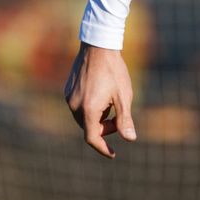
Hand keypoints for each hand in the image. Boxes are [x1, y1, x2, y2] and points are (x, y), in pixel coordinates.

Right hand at [65, 43, 135, 158]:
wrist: (98, 46)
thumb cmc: (114, 70)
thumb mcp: (124, 96)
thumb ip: (125, 119)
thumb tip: (130, 139)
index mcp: (88, 109)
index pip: (92, 138)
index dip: (103, 148)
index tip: (113, 153)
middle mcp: (74, 105)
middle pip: (88, 127)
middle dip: (104, 127)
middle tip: (118, 117)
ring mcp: (69, 97)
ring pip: (83, 117)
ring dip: (97, 117)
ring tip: (111, 101)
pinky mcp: (68, 90)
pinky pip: (78, 106)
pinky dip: (90, 107)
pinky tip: (102, 93)